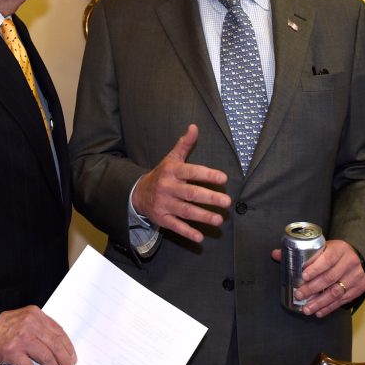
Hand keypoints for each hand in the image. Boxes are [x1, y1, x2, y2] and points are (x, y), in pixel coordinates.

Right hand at [0, 306, 76, 364]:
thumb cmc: (0, 327)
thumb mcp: (23, 319)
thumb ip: (38, 327)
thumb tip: (57, 346)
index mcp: (35, 315)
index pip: (58, 331)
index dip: (68, 346)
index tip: (73, 357)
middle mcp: (30, 324)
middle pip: (56, 344)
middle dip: (66, 360)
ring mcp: (22, 338)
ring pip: (46, 356)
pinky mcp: (12, 351)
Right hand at [132, 124, 229, 242]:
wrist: (138, 193)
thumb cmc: (162, 174)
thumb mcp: (171, 158)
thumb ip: (185, 144)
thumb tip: (194, 127)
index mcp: (172, 171)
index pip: (191, 172)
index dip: (207, 175)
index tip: (223, 179)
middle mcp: (168, 187)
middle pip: (191, 193)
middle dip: (209, 198)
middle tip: (226, 202)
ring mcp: (164, 204)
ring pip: (185, 211)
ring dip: (203, 216)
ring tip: (219, 220)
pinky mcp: (162, 219)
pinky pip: (176, 226)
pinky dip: (187, 232)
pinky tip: (200, 237)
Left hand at [270, 239, 364, 316]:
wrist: (357, 255)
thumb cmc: (333, 252)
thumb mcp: (321, 247)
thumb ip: (299, 252)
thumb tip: (275, 254)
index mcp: (339, 249)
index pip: (327, 259)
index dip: (315, 268)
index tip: (303, 277)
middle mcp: (350, 262)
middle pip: (329, 278)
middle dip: (312, 289)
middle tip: (299, 295)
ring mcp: (356, 276)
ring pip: (336, 292)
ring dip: (320, 303)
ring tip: (306, 309)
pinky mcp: (359, 288)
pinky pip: (343, 300)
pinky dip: (329, 307)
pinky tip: (319, 312)